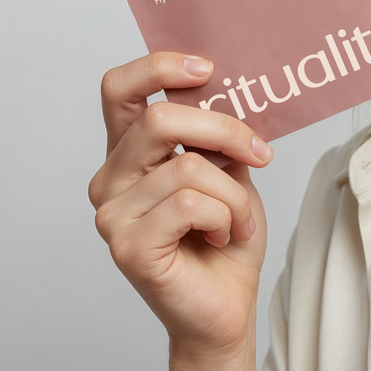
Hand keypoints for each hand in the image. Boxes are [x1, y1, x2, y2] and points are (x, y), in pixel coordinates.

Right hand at [88, 52, 272, 358]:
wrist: (227, 303)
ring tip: (236, 220)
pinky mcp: (128, 247)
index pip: (119, 89)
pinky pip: (192, 204)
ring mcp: (113, 215)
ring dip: (234, 194)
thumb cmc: (226, 234)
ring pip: (189, 167)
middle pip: (159, 120)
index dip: (159, 67)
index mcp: (130, 152)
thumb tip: (231, 86)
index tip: (207, 68)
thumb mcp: (229, 168)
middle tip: (259, 151)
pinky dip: (226, 216)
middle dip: (223, 130)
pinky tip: (223, 236)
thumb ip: (215, 132)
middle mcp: (111, 179)